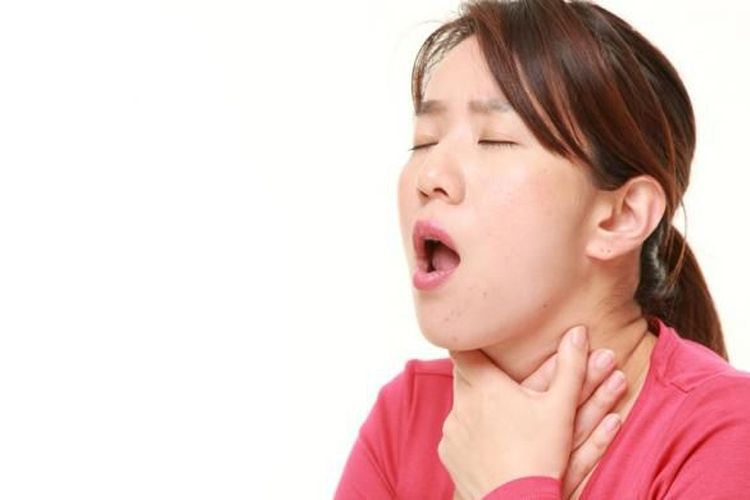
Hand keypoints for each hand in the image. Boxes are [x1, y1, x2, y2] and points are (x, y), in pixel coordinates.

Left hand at [440, 325, 623, 499]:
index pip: (463, 350)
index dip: (472, 345)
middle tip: (499, 380)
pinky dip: (469, 433)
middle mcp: (461, 404)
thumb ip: (570, 367)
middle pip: (463, 377)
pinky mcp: (448, 452)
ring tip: (499, 415)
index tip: (479, 344)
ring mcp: (452, 430)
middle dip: (480, 376)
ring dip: (474, 406)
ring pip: (459, 406)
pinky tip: (489, 441)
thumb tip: (578, 332)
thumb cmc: (541, 456)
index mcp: (485, 386)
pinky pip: (455, 433)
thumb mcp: (561, 408)